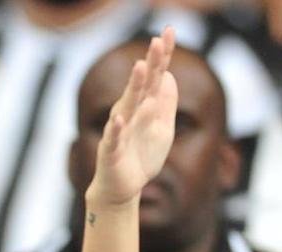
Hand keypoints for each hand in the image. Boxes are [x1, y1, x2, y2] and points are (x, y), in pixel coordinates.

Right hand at [85, 29, 177, 208]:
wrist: (123, 189)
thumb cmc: (141, 157)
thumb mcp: (163, 129)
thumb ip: (166, 104)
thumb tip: (168, 75)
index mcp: (144, 107)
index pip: (154, 76)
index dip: (162, 55)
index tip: (170, 31)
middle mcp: (129, 114)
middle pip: (141, 85)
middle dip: (149, 63)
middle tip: (157, 41)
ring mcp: (119, 131)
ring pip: (127, 106)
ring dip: (133, 87)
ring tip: (141, 67)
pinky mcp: (111, 152)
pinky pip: (113, 139)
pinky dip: (116, 129)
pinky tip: (120, 118)